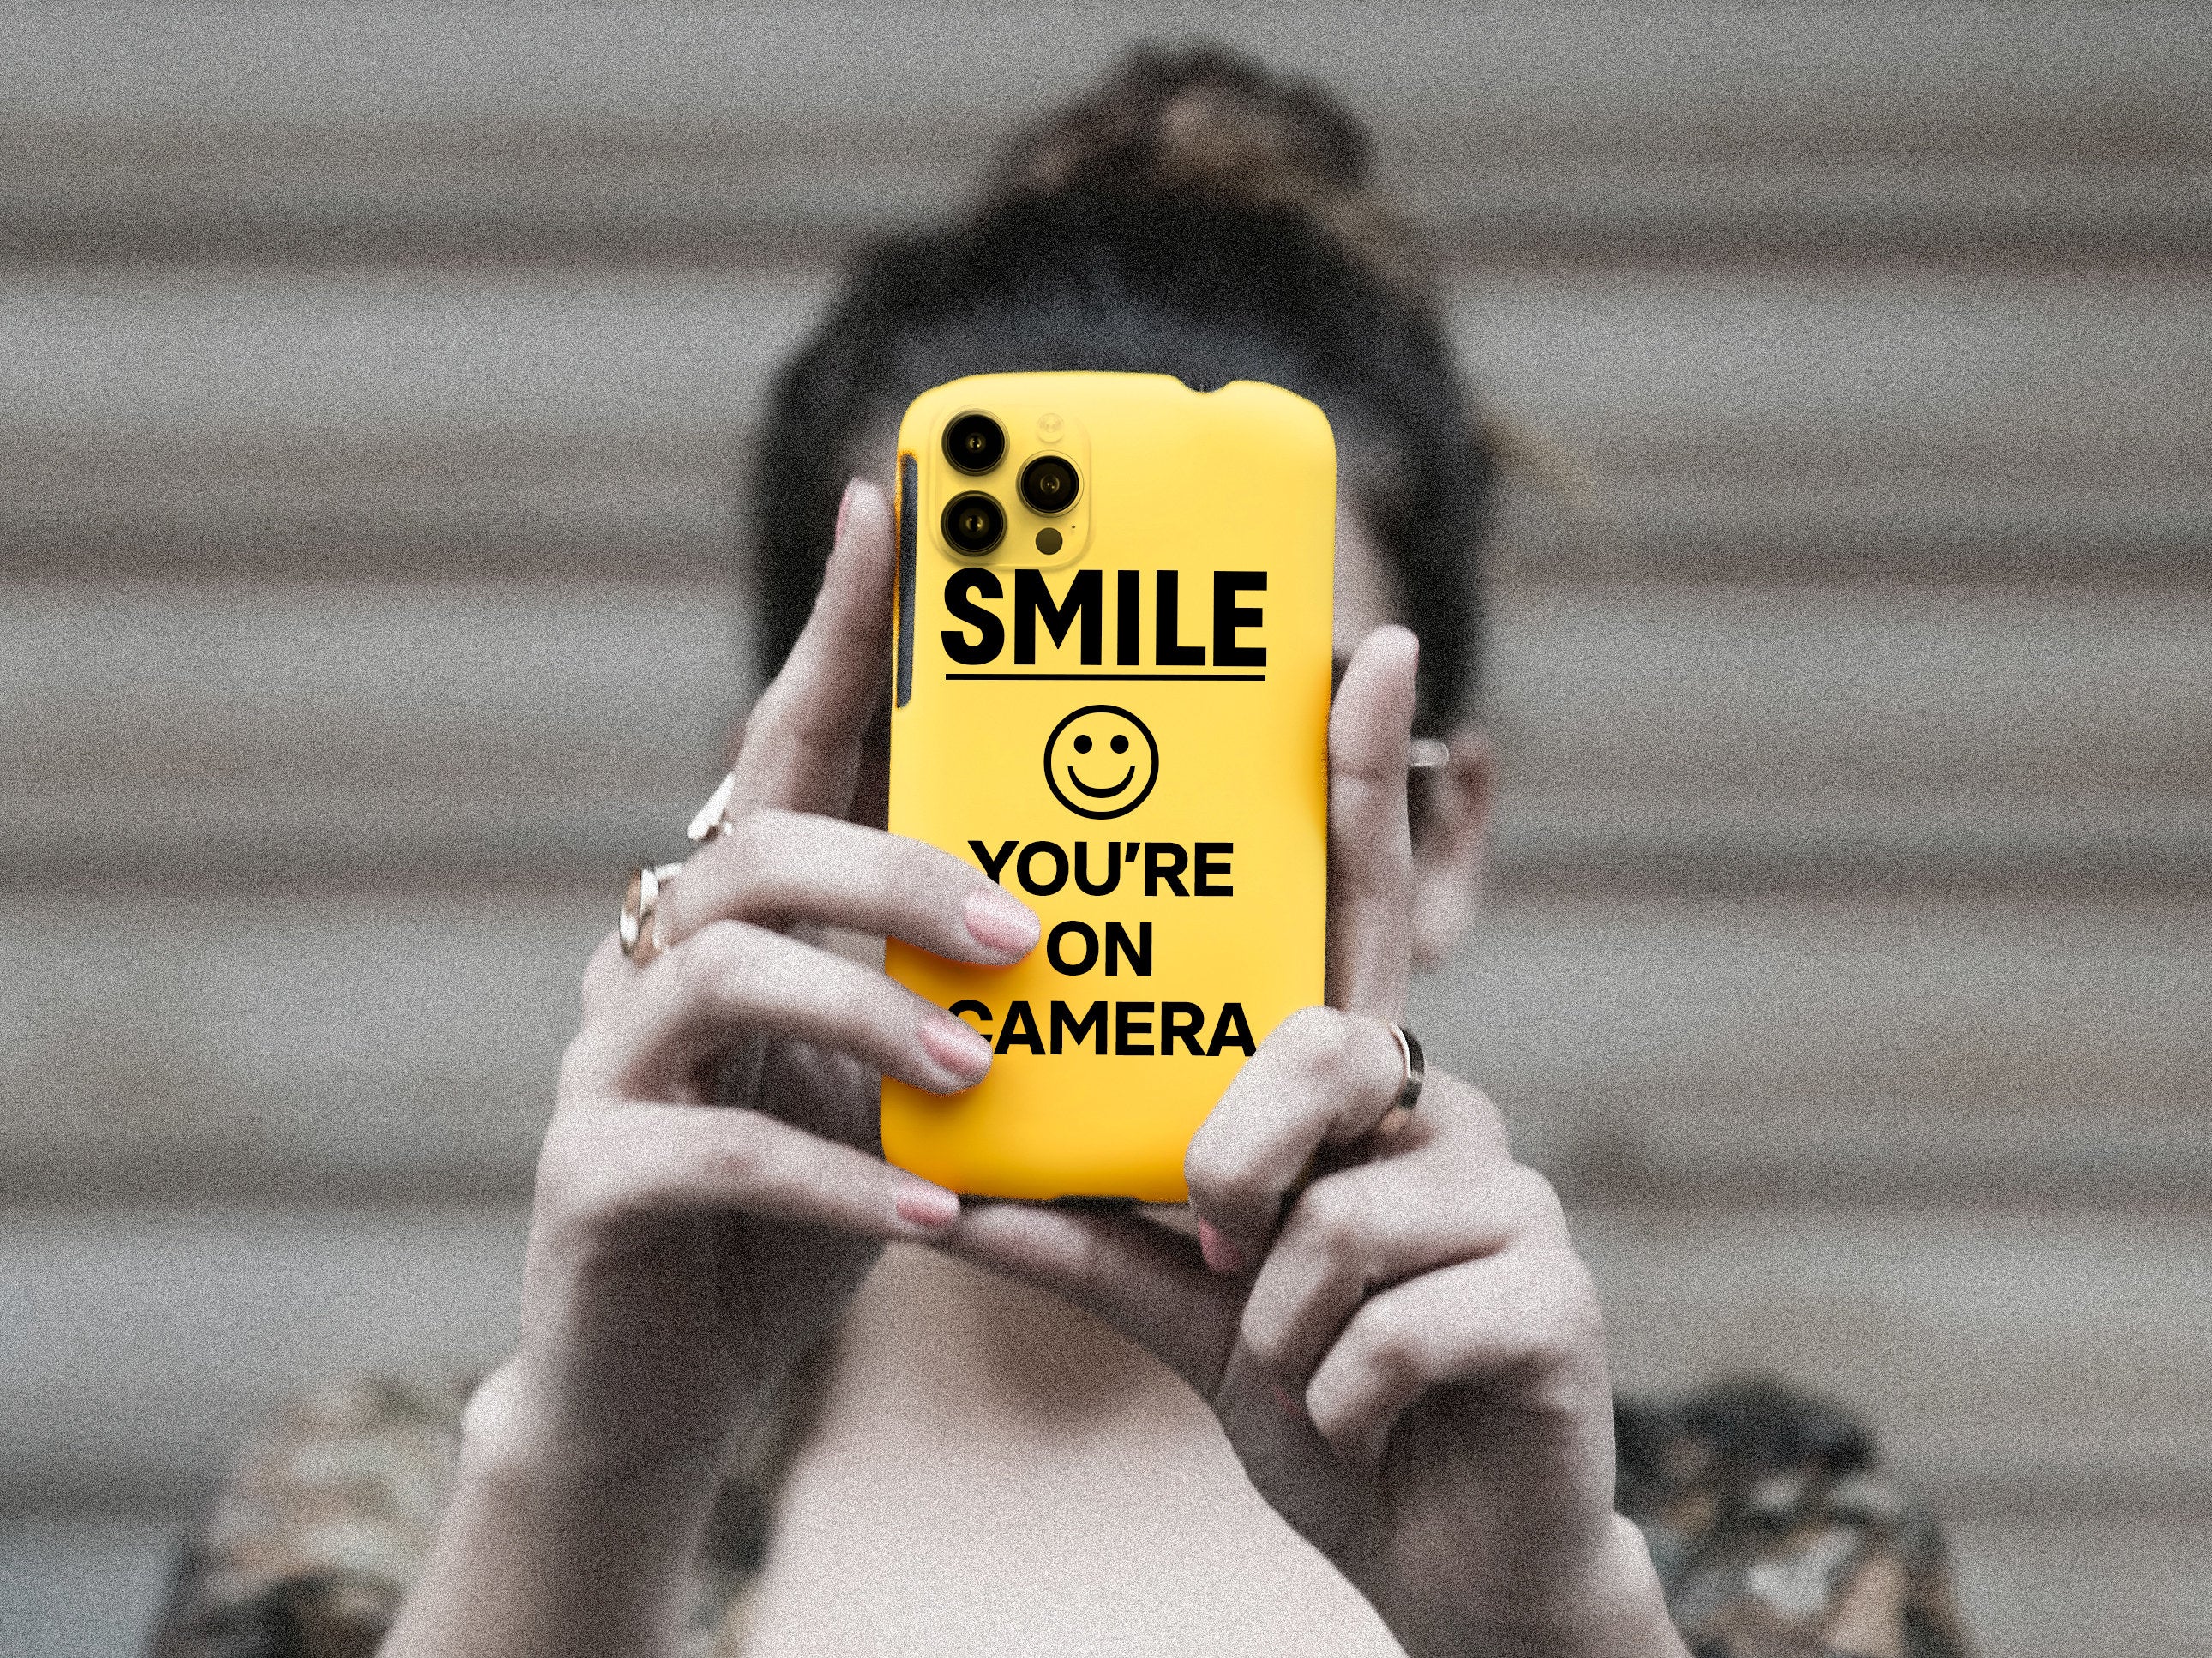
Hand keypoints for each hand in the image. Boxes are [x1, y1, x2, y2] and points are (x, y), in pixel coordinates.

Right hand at [476, 479, 1027, 1487]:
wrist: (674, 1377)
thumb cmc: (818, 1199)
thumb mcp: (910, 1077)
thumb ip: (970, 990)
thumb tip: (1134, 907)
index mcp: (744, 915)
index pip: (787, 743)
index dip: (837, 627)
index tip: (892, 500)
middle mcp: (658, 959)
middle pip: (759, 848)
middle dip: (896, 868)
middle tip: (1021, 934)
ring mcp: (610, 1065)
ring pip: (722, 976)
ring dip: (868, 1013)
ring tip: (982, 1071)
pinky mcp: (595, 1180)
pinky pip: (714, 1149)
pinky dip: (838, 1170)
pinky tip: (936, 1205)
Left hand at [944, 629, 1684, 1657]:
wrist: (1447, 1561)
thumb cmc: (1321, 1406)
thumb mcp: (1183, 1315)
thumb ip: (1088, 1236)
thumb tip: (948, 1181)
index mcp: (1353, 1097)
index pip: (1350, 917)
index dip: (1356, 784)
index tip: (1359, 645)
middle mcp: (1441, 1114)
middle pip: (1322, 1049)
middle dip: (1242, 1154)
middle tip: (1217, 1245)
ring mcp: (1512, 1198)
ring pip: (1340, 1210)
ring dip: (1282, 1323)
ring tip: (1298, 1375)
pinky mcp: (1558, 1297)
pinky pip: (1393, 1317)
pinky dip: (1339, 1394)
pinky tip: (1359, 1425)